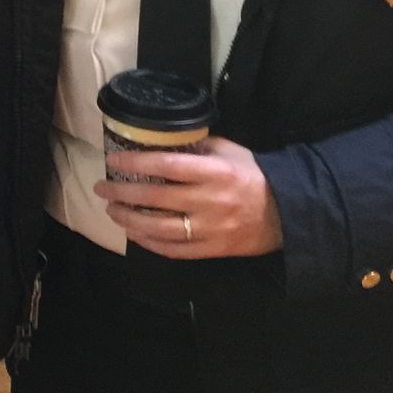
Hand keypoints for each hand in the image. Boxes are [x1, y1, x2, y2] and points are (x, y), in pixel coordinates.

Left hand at [96, 136, 282, 258]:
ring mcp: (211, 229)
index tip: (113, 161)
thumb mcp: (231, 152)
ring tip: (111, 211)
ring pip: (160, 228)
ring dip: (129, 220)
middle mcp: (211, 201)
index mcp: (215, 172)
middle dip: (123, 193)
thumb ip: (198, 146)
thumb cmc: (255, 176)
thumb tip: (163, 142)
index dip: (136, 164)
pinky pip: (175, 250)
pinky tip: (134, 233)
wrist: (290, 212)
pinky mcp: (213, 249)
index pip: (167, 167)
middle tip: (102, 188)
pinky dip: (150, 243)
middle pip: (156, 199)